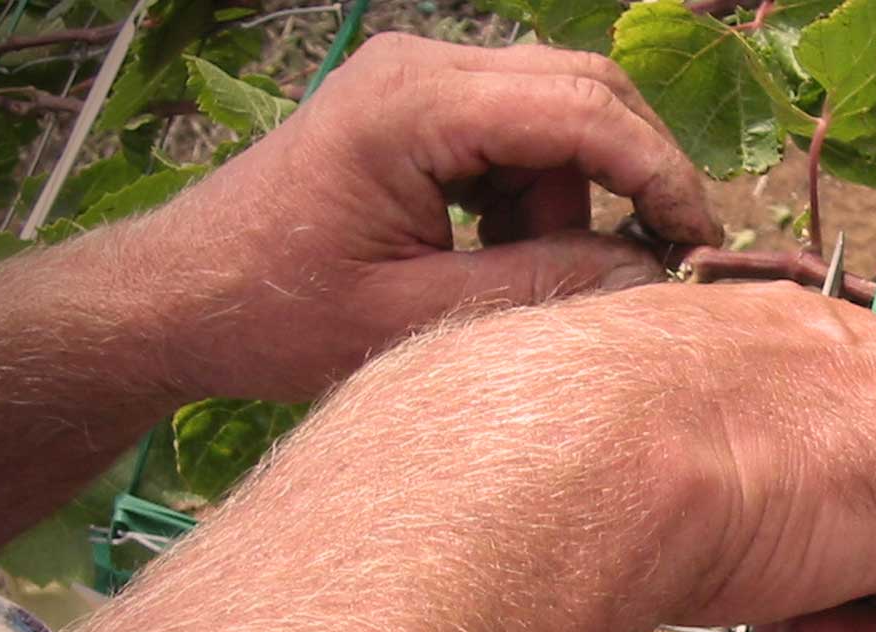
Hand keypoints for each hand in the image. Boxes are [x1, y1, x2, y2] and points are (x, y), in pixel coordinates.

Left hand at [160, 34, 720, 401]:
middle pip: (584, 85)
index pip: (582, 110)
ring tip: (526, 273)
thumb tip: (646, 272)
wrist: (178, 296)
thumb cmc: (276, 314)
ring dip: (574, 190)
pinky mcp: (414, 106)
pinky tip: (495, 252)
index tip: (697, 242)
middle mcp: (421, 66)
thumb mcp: (419, 320)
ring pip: (557, 109)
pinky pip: (515, 130)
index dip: (657, 173)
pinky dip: (532, 191)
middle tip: (662, 255)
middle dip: (635, 171)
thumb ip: (542, 288)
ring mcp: (416, 78)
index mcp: (414, 106)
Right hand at [594, 282, 875, 631]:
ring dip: (864, 619)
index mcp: (796, 335)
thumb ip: (708, 465)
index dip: (817, 531)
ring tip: (777, 629)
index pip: (849, 442)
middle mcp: (873, 358)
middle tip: (772, 620)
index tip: (765, 582)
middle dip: (849, 579)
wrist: (592, 460)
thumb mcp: (652, 448)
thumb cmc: (586, 453)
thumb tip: (706, 517)